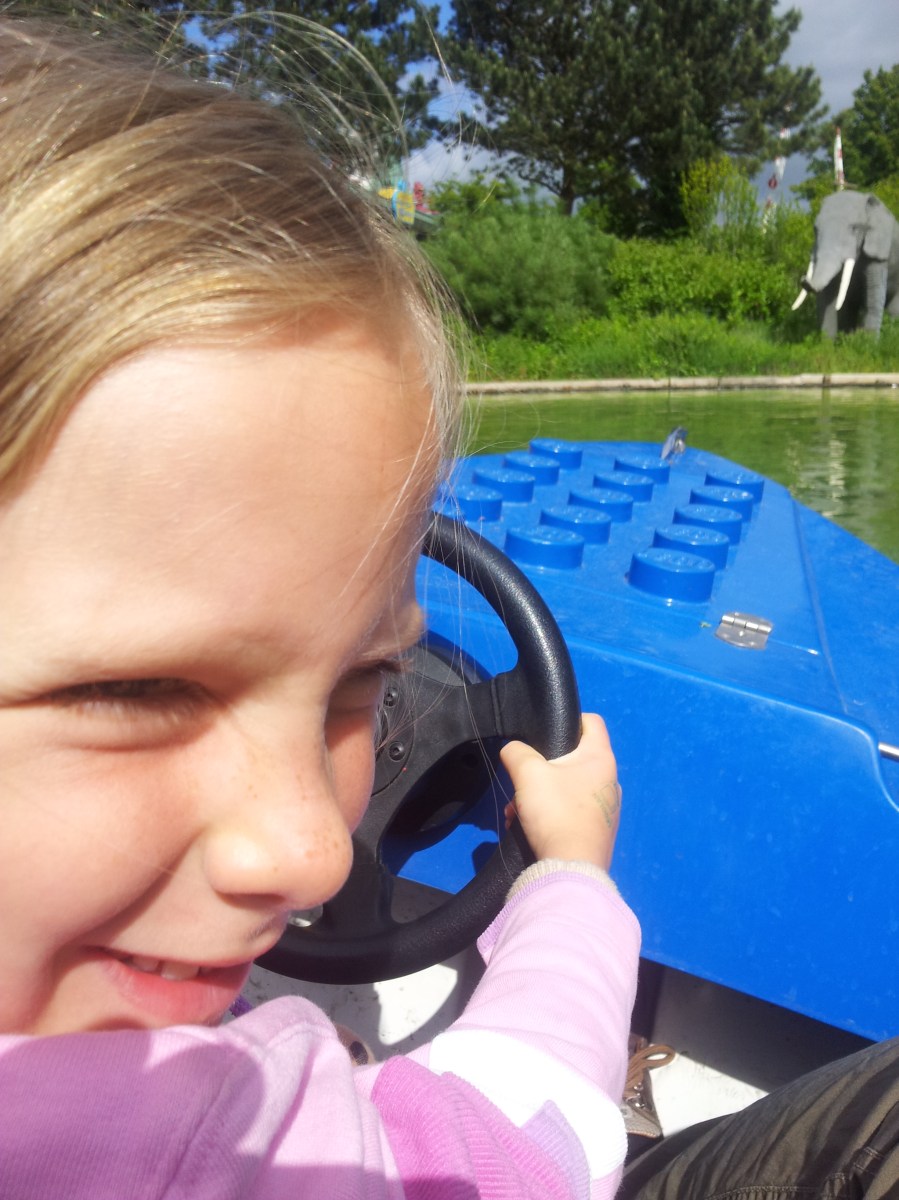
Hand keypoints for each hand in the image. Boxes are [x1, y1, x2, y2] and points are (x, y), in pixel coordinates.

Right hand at [499, 713, 619, 869]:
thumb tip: (513, 750)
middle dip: (543, 766)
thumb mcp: (528, 773)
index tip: (545, 732)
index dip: (569, 719)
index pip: (592, 721)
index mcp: (601, 758)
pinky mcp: (598, 831)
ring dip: (541, 794)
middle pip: (574, 758)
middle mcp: (610, 780)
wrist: (571, 869)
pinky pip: (571, 811)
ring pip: (568, 787)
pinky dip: (550, 813)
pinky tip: (527, 827)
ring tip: (517, 810)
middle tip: (524, 778)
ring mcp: (606, 808)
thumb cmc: (556, 812)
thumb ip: (516, 752)